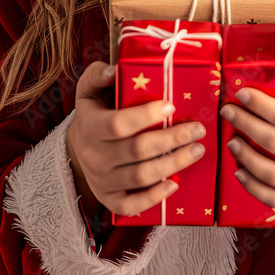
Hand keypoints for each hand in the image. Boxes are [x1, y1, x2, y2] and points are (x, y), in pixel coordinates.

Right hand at [66, 61, 206, 216]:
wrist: (77, 148)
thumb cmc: (94, 112)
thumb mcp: (89, 89)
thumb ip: (98, 75)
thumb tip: (114, 69)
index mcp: (90, 126)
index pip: (118, 124)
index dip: (146, 116)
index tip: (171, 106)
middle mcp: (94, 156)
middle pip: (137, 151)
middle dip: (172, 140)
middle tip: (198, 129)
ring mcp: (101, 181)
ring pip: (140, 177)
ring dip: (173, 164)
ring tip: (196, 150)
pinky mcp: (109, 199)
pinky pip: (132, 205)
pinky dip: (154, 197)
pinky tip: (174, 183)